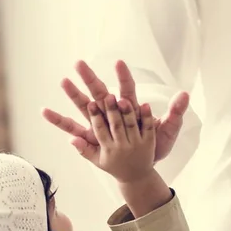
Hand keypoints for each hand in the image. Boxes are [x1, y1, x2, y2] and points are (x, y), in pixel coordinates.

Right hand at [42, 60, 189, 162]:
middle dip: (90, 78)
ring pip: (84, 108)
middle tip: (78, 62)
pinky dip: (59, 122)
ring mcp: (100, 126)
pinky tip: (45, 112)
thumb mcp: (168, 132)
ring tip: (62, 81)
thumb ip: (175, 114)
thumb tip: (186, 94)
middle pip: (100, 93)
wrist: (143, 168)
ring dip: (73, 95)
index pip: (127, 90)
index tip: (118, 63)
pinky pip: (72, 130)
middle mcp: (113, 114)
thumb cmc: (155, 147)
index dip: (123, 78)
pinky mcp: (92, 139)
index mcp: (130, 111)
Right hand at [71, 94, 154, 183]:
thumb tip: (71, 139)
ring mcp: (136, 144)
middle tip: (108, 96)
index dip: (96, 117)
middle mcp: (122, 146)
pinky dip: (147, 117)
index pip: (100, 131)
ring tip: (122, 99)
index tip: (91, 104)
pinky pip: (148, 128)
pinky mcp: (149, 142)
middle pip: (116, 126)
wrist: (137, 178)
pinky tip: (145, 104)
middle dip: (111, 111)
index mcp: (108, 149)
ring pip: (131, 125)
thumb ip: (84, 149)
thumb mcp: (98, 161)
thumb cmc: (115, 166)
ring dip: (127, 112)